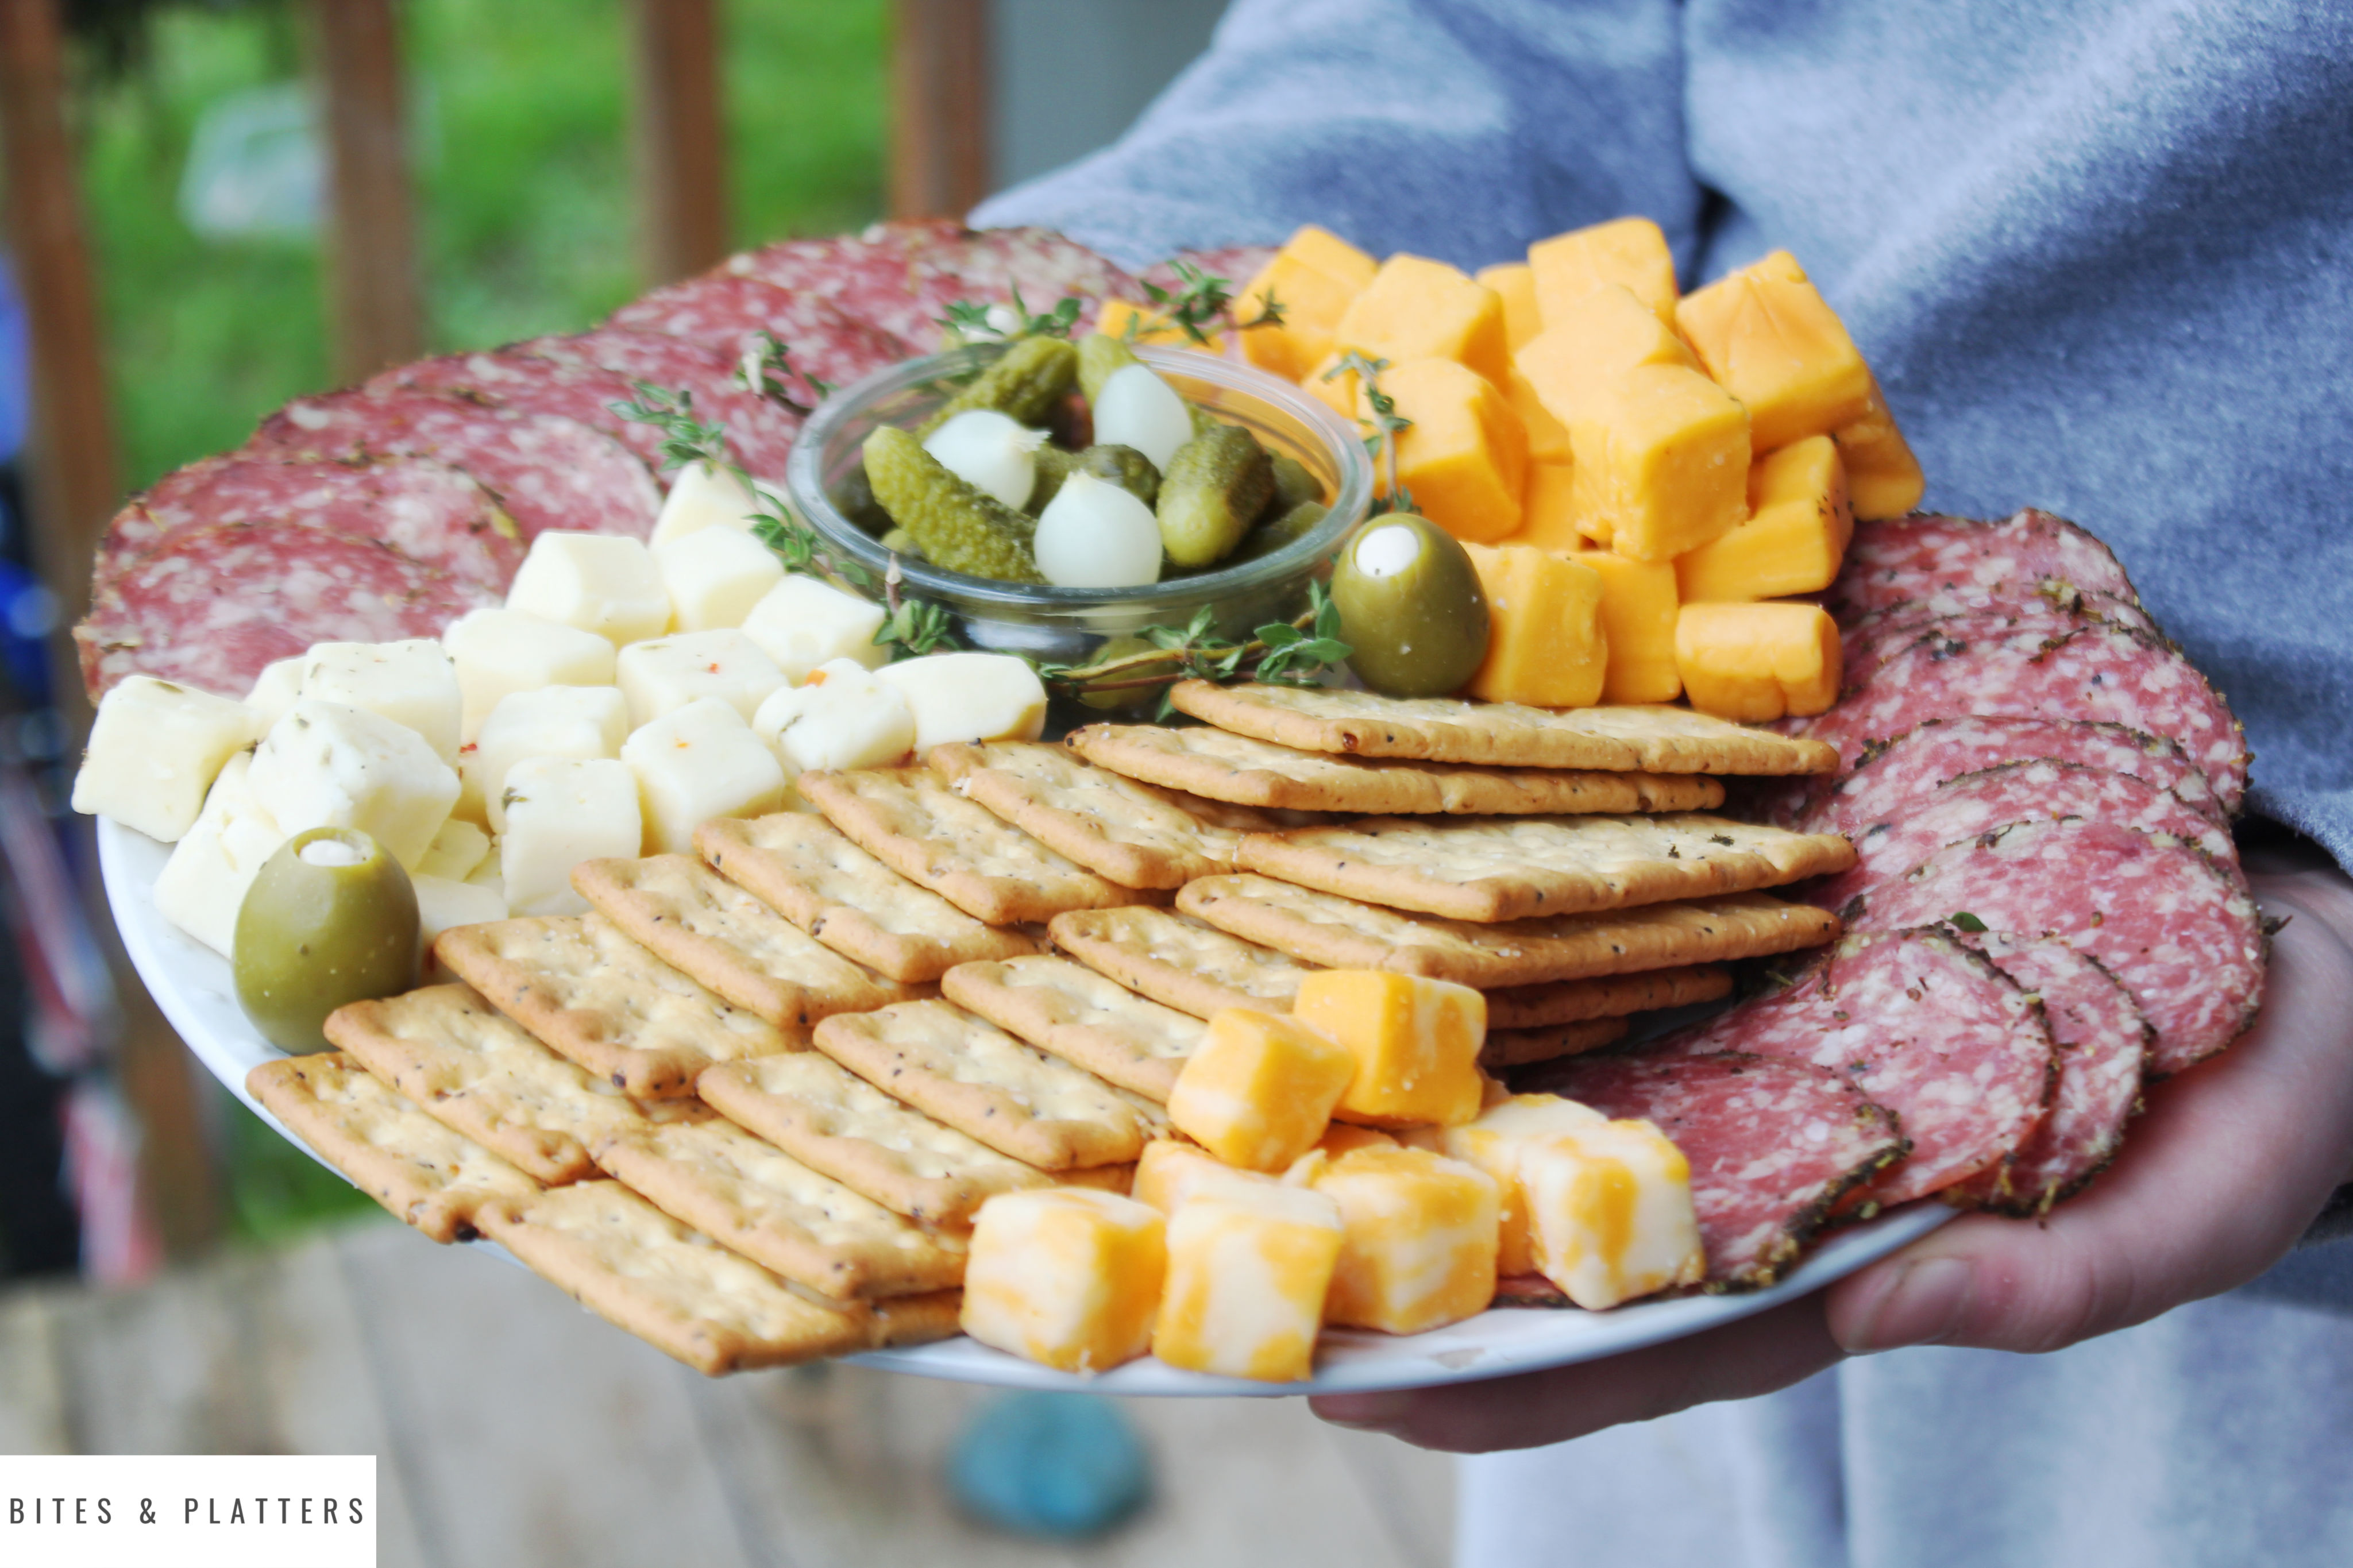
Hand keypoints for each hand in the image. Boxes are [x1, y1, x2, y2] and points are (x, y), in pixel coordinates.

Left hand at [1313, 861, 2352, 1452]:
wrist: (2300, 906)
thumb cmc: (2266, 1083)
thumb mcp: (2203, 1198)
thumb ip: (2053, 1279)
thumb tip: (1877, 1317)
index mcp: (1843, 1234)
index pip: (1644, 1332)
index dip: (1496, 1371)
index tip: (1341, 1385)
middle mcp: (1765, 1121)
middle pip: (1553, 1197)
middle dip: (1396, 1222)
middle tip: (1225, 1236)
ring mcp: (1751, 1003)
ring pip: (1556, 1050)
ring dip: (1415, 1063)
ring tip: (1253, 1068)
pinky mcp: (1760, 889)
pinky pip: (1613, 901)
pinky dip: (1508, 895)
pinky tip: (1391, 874)